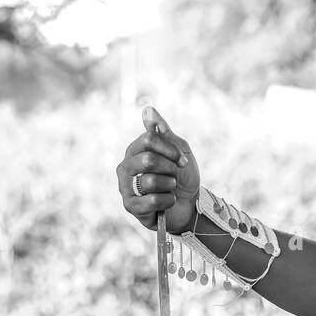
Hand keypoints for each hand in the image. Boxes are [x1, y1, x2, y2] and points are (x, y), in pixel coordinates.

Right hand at [116, 106, 200, 233]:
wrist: (190, 204)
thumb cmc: (182, 176)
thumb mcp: (179, 150)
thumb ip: (164, 131)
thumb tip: (148, 109)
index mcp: (135, 150)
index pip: (149, 139)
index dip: (170, 149)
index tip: (182, 160)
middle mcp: (125, 167)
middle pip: (148, 159)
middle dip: (170, 168)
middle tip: (175, 175)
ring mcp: (125, 187)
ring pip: (150, 181)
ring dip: (169, 185)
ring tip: (170, 188)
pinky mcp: (130, 206)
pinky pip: (152, 200)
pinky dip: (168, 201)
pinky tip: (168, 202)